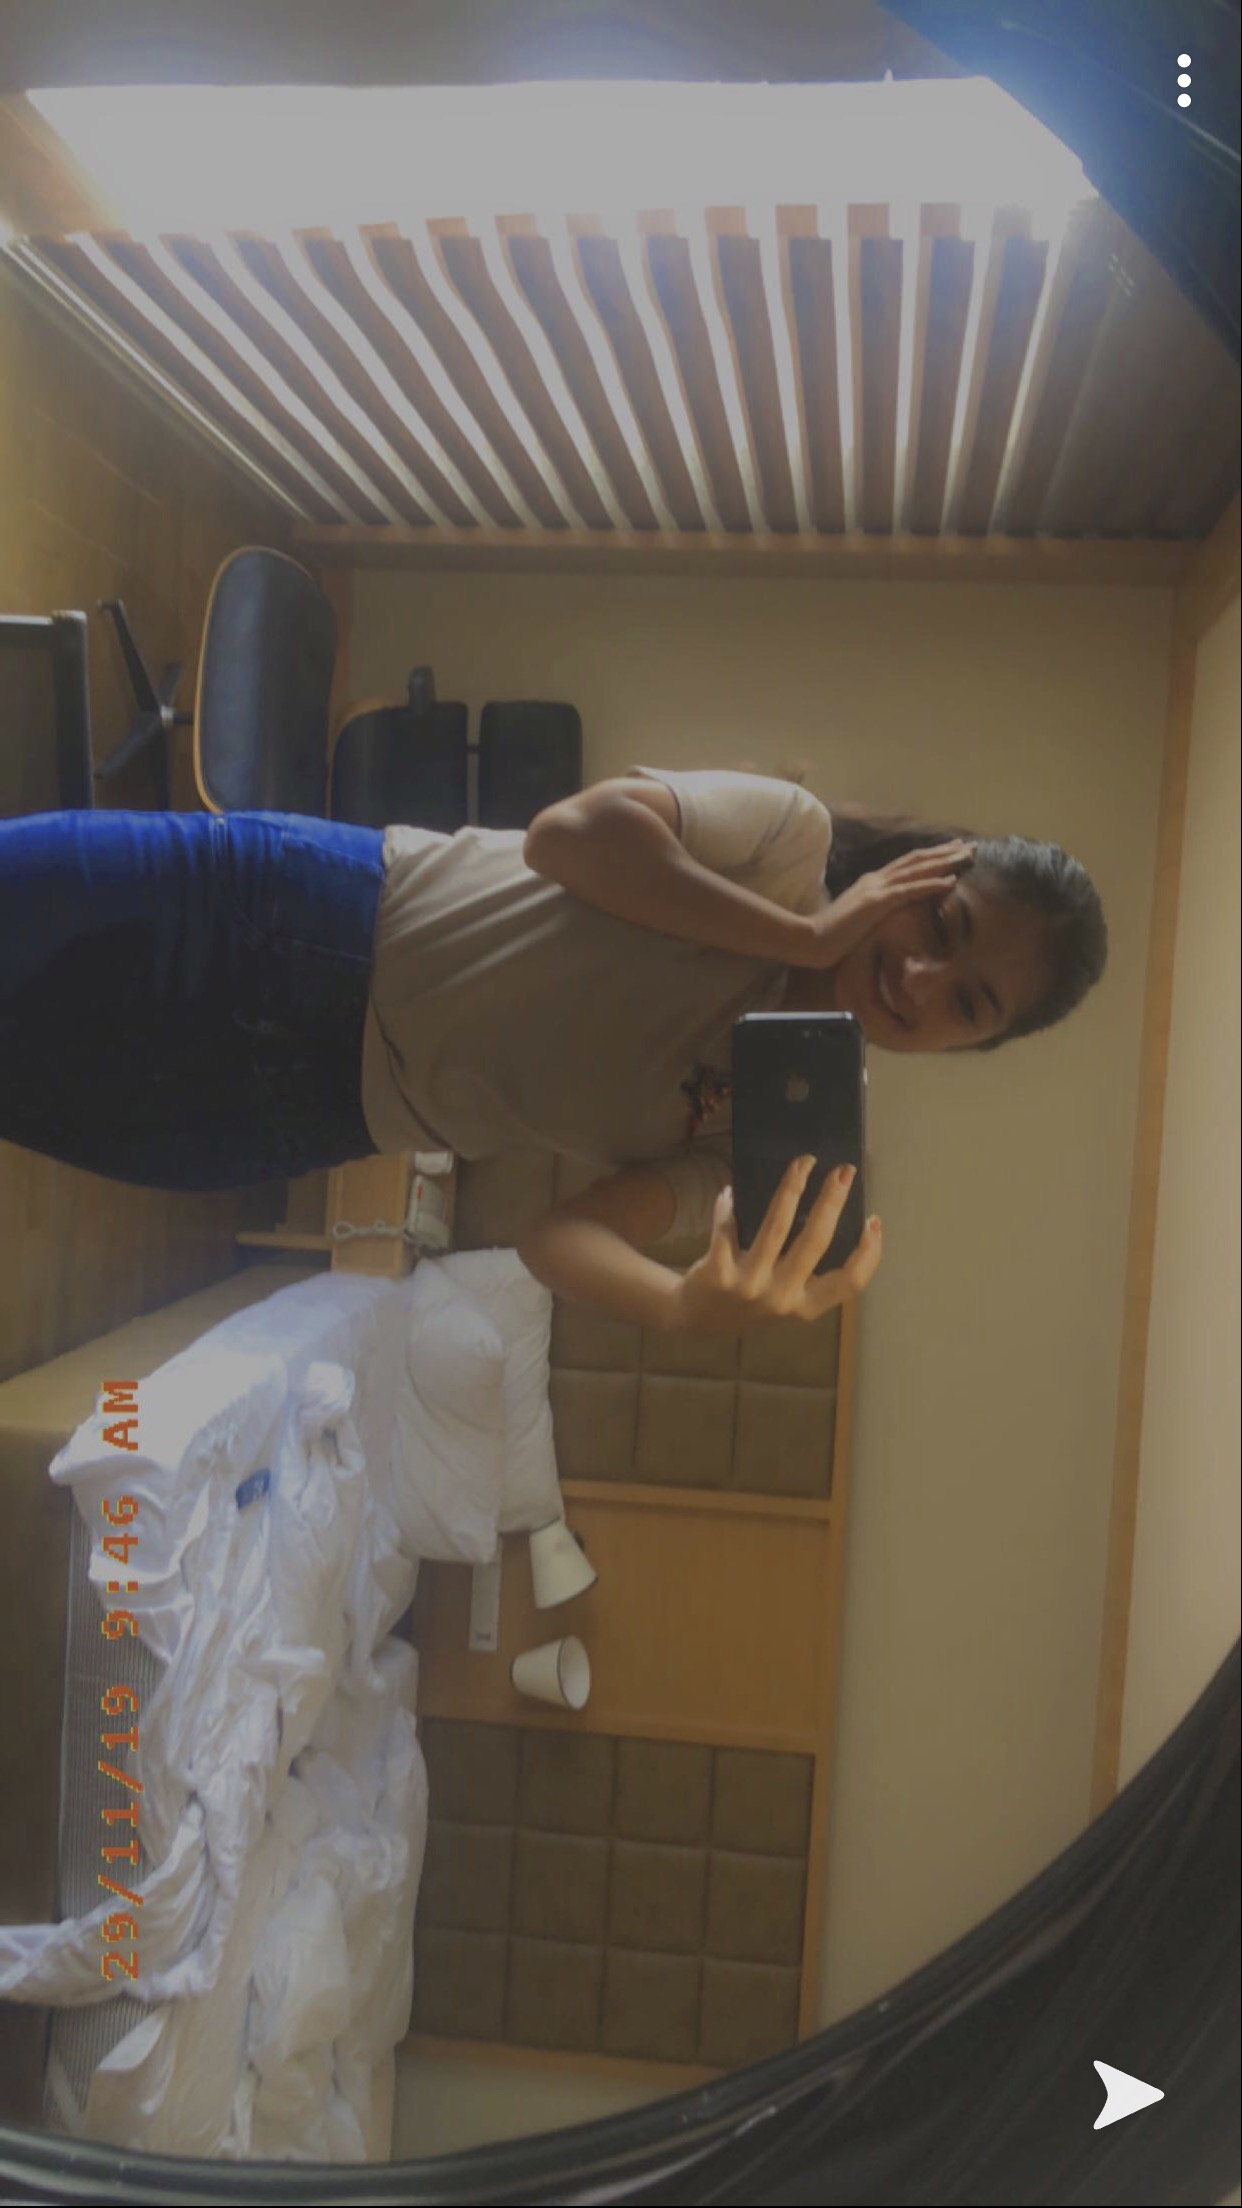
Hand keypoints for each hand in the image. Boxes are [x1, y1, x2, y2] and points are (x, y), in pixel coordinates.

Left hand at [671, 1159, 882, 1334]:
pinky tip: (732, 1190)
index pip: (849, 1282)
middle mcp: (780, 1298)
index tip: (873, 1220)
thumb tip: (828, 1212)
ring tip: (802, 1163)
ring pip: (776, 1227)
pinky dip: (728, 1205)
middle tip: (843, 1170)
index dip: (869, 1253)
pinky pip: (727, 1227)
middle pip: (815, 1241)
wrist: (695, 1320)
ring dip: (792, 1188)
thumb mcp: (785, 1299)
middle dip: (832, 1201)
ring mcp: (749, 1286)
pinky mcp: (717, 1273)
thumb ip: (807, 1272)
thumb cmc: (750, 1300)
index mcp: (804, 1306)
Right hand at [800, 842, 975, 969]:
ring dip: (944, 862)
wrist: (810, 941)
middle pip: (916, 860)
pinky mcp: (876, 903)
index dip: (931, 855)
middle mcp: (876, 879)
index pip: (906, 864)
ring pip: (917, 870)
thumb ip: (873, 911)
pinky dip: (932, 884)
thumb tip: (887, 913)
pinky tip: (951, 882)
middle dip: (945, 852)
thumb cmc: (830, 937)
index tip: (952, 850)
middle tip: (969, 846)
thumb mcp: (857, 919)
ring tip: (967, 856)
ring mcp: (876, 889)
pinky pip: (910, 891)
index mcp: (871, 882)